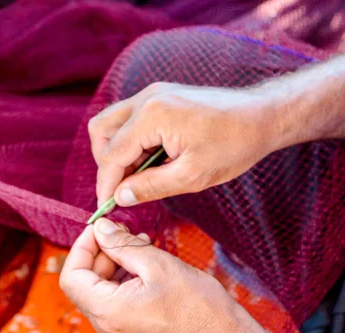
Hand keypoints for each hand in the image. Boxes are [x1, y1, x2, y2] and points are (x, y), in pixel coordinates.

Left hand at [59, 218, 269, 332]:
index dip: (82, 247)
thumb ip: (122, 245)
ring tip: (142, 246)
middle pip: (86, 284)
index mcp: (107, 313)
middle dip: (102, 253)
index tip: (101, 229)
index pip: (71, 276)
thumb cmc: (200, 308)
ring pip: (101, 292)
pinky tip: (146, 266)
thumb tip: (100, 228)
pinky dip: (124, 282)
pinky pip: (115, 305)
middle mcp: (106, 330)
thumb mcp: (158, 265)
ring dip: (115, 265)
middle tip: (126, 232)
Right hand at [89, 82, 279, 205]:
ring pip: (112, 123)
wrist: (263, 115)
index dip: (106, 184)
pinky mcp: (160, 97)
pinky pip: (130, 119)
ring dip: (117, 151)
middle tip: (124, 187)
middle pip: (101, 131)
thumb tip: (120, 197)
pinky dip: (132, 142)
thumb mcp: (192, 176)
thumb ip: (150, 187)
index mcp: (152, 115)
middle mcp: (146, 98)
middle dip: (106, 163)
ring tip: (139, 175)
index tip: (107, 206)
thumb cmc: (234, 144)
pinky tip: (152, 160)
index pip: (112, 154)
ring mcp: (152, 94)